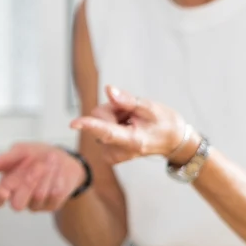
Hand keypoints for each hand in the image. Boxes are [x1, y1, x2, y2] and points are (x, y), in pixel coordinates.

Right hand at [0, 143, 86, 211]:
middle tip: (38, 166)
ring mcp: (35, 204)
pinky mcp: (51, 205)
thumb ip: (6, 159)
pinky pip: (54, 197)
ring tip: (51, 159)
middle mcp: (18, 198)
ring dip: (46, 176)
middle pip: (17, 205)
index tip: (3, 192)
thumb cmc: (34, 155)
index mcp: (6, 186)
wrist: (60, 158)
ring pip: (38, 197)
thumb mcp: (20, 152)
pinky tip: (58, 169)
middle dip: (28, 185)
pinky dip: (57, 179)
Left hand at [70, 85, 188, 164]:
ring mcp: (112, 155)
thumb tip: (108, 90)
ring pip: (100, 121)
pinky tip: (127, 127)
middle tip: (133, 113)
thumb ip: (128, 100)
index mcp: (132, 141)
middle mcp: (119, 152)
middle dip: (113, 109)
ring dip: (114, 116)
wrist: (172, 141)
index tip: (73, 123)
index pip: (107, 132)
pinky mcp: (108, 154)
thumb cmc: (164, 123)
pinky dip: (112, 123)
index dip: (90, 125)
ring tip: (133, 121)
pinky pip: (101, 129)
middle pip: (100, 118)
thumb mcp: (151, 108)